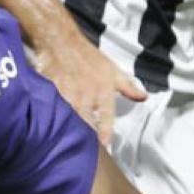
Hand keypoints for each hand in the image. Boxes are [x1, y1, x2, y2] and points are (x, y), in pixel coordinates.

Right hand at [30, 31, 145, 146]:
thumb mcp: (112, 71)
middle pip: (85, 122)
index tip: (104, 146)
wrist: (61, 41)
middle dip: (85, 136)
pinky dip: (51, 120)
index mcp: (103, 91)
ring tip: (67, 145)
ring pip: (68, 118)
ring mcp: (67, 93)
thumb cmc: (88, 57)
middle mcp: (86, 94)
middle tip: (84, 152)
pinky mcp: (51, 92)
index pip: (105, 117)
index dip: (104, 133)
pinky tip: (50, 130)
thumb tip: (144, 98)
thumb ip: (128, 88)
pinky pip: (51, 110)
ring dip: (68, 130)